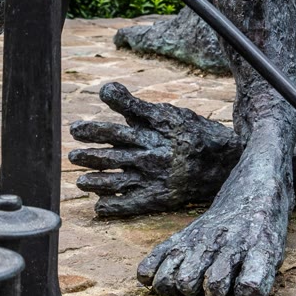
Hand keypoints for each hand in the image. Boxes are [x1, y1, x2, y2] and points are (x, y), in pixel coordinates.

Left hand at [69, 81, 238, 216]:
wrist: (222, 161)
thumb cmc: (190, 133)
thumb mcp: (166, 113)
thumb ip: (134, 105)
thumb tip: (105, 90)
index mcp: (152, 131)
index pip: (116, 129)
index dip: (92, 129)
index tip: (75, 128)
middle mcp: (151, 154)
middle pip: (111, 155)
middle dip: (88, 156)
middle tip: (72, 156)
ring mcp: (155, 177)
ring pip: (117, 181)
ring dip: (95, 182)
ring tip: (81, 182)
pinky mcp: (160, 197)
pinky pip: (131, 204)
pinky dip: (113, 206)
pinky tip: (99, 206)